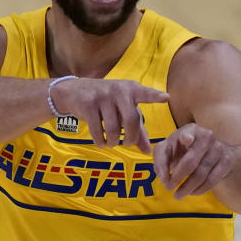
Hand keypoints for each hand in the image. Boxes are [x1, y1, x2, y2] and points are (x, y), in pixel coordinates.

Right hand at [51, 78, 168, 153]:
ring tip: (111, 142)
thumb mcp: (122, 110)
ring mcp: (102, 96)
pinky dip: (100, 141)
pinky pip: (97, 130)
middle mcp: (118, 90)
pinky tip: (100, 142)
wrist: (74, 91)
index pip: (145, 93)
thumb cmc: (106, 102)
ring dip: (112, 141)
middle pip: (131, 120)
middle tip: (126, 143)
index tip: (166, 98)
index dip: (155, 96)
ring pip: (113, 128)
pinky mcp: (88, 104)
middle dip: (130, 138)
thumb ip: (137, 129)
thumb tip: (148, 151)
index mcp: (131, 89)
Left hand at [153, 123, 234, 198]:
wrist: (210, 149)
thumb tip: (164, 179)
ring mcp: (218, 148)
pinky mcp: (226, 161)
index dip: (186, 137)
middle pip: (191, 161)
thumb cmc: (182, 149)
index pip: (187, 135)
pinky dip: (200, 189)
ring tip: (178, 195)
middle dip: (177, 177)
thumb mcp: (167, 149)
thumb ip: (161, 160)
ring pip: (201, 173)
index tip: (186, 139)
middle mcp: (207, 136)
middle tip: (168, 188)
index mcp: (190, 129)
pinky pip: (213, 180)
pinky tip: (192, 192)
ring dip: (188, 187)